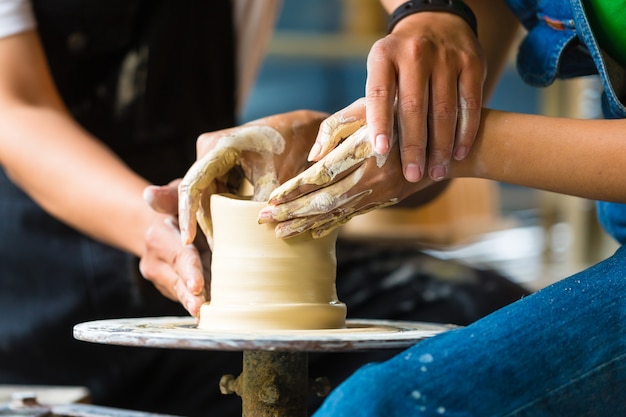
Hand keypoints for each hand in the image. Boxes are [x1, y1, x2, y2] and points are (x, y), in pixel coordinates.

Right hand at [140, 180, 209, 316]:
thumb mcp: (176, 194)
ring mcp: (161, 278)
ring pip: (181, 293)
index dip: (189, 271)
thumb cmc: (177, 205)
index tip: (198, 285)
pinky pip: (186, 296)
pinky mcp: (170, 288)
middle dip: (190, 297)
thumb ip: (167, 196)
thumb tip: (149, 194)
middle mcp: (155, 262)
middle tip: (202, 309)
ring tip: (208, 315)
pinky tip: (215, 310)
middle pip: (177, 281)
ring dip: (195, 304)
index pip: (178, 256)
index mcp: (158, 238)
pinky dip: (200, 303)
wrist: (160, 225)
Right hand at [178, 110, 327, 246]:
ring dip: (216, 219)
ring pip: (208, 196)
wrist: (303, 127)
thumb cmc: (291, 145)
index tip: (188, 240)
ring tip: (223, 248)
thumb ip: (261, 204)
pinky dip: (225, 211)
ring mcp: (214, 158)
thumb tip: (250, 236)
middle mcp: (209, 150)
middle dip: (206, 223)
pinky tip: (232, 233)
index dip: (187, 215)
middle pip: (198, 194)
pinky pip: (219, 193)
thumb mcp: (277, 176)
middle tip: (216, 252)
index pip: (192, 185)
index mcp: (217, 147)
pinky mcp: (224, 166)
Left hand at [258, 117, 435, 237]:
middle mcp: (373, 177)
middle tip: (264, 220)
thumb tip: (312, 157)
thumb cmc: (400, 113)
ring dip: (306, 224)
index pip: (321, 175)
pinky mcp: (385, 199)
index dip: (295, 189)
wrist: (446, 140)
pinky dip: (331, 225)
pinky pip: (353, 216)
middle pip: (324, 200)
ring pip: (337, 213)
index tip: (271, 199)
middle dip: (292, 212)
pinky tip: (313, 232)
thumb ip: (336, 129)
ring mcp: (380, 192)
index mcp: (364, 151)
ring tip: (280, 233)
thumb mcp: (368, 107)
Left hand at [363, 11, 485, 181]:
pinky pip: (470, 103)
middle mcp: (414, 53)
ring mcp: (445, 57)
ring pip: (444, 109)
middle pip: (413, 107)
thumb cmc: (398, 67)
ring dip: (441, 146)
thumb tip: (320, 156)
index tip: (380, 151)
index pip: (379, 93)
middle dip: (413, 146)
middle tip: (412, 175)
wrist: (438, 24)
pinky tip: (459, 154)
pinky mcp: (471, 63)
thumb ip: (352, 114)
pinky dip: (465, 131)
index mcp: (383, 56)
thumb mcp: (375, 75)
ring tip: (436, 172)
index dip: (379, 122)